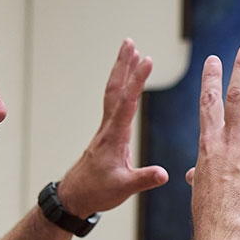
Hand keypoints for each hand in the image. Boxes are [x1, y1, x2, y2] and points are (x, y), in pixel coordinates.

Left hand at [56, 38, 170, 213]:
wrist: (75, 197)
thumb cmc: (97, 192)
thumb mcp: (124, 188)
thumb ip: (144, 179)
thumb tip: (164, 174)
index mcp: (115, 136)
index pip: (127, 102)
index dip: (137, 80)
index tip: (147, 59)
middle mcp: (109, 127)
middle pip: (115, 89)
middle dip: (123, 65)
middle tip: (130, 43)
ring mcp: (106, 129)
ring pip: (113, 93)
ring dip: (121, 71)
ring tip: (130, 52)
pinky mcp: (107, 134)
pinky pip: (114, 103)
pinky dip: (121, 87)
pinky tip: (127, 83)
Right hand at [191, 44, 239, 237]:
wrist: (224, 223)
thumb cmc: (208, 206)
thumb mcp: (199, 183)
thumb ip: (198, 171)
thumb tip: (191, 174)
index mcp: (209, 141)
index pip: (208, 102)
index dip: (211, 78)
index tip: (214, 59)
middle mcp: (229, 139)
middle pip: (235, 96)